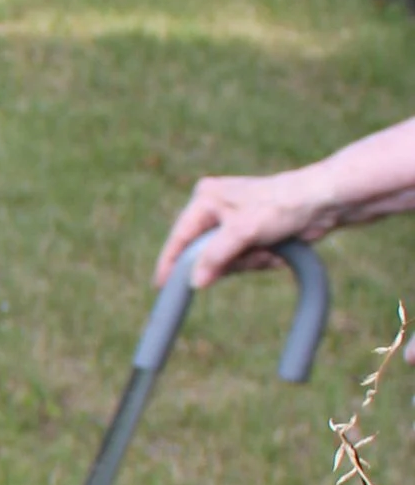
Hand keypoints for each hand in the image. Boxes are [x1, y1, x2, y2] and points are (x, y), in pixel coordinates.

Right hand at [156, 171, 324, 291]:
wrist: (324, 202)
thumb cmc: (283, 205)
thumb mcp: (244, 231)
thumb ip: (215, 256)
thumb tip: (194, 282)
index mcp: (206, 198)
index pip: (180, 237)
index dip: (171, 262)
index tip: (161, 286)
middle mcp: (216, 209)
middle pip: (205, 253)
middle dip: (230, 262)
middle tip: (251, 253)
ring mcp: (234, 223)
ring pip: (228, 262)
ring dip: (250, 262)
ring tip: (269, 248)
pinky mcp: (251, 235)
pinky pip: (245, 261)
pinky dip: (261, 261)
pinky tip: (276, 249)